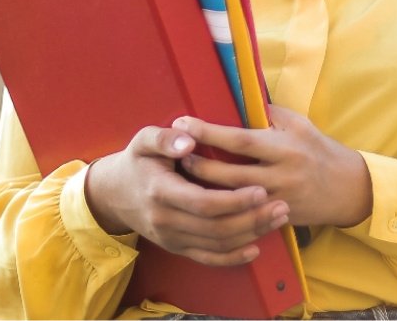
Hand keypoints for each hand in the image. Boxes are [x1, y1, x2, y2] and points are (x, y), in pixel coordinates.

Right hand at [84, 124, 291, 265]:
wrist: (114, 194)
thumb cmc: (137, 162)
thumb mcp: (143, 140)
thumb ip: (165, 138)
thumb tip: (189, 139)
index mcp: (160, 191)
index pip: (203, 203)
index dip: (234, 201)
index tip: (261, 190)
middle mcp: (165, 220)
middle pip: (216, 228)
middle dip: (252, 219)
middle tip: (281, 206)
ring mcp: (171, 238)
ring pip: (217, 244)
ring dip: (251, 234)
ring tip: (278, 219)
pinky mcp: (177, 248)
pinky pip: (208, 258)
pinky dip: (233, 257)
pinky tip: (255, 247)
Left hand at [173, 105, 372, 228]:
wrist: (348, 189)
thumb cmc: (319, 150)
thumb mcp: (299, 124)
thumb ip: (268, 114)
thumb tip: (236, 98)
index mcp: (284, 147)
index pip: (240, 140)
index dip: (209, 132)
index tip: (183, 123)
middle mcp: (281, 175)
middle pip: (230, 174)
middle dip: (198, 164)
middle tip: (174, 153)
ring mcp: (278, 201)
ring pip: (232, 199)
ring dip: (204, 188)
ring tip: (181, 177)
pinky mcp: (276, 219)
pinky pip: (243, 217)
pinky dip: (221, 209)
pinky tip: (202, 202)